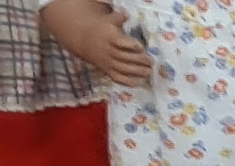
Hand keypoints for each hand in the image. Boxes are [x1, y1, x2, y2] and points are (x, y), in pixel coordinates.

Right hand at [38, 0, 152, 85]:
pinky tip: (137, 83)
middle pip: (124, 57)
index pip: (120, 42)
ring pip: (122, 68)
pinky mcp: (106, 70)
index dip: (131, 45)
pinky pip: (116, 77)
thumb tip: (127, 15)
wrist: (83, 39)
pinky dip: (126, 82)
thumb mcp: (109, 21)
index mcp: (109, 37)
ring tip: (149, 72)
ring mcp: (107, 61)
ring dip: (136, 72)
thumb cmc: (102, 28)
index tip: (141, 46)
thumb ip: (119, 18)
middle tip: (151, 62)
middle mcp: (108, 50)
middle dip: (139, 60)